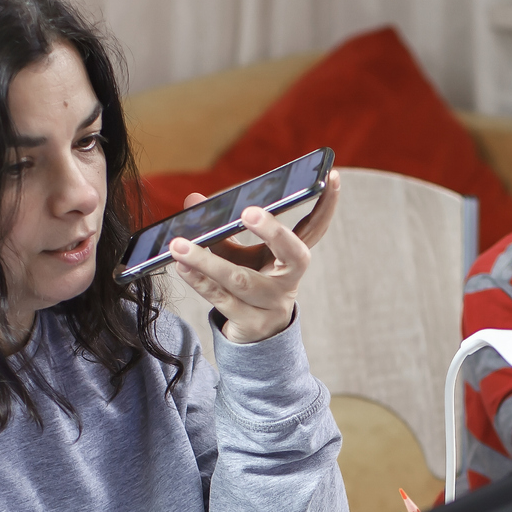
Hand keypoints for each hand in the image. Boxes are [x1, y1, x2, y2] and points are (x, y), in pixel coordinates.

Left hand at [170, 171, 340, 344]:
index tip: (332, 176)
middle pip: (292, 254)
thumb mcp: (239, 254)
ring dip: (207, 261)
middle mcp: (289, 280)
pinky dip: (199, 281)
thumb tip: (193, 201)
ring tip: (179, 245)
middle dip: (272, 231)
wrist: (255, 335)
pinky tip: (181, 266)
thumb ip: (220, 229)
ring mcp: (273, 305)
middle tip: (247, 211)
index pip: (316, 227)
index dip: (327, 204)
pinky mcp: (252, 324)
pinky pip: (222, 299)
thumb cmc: (249, 283)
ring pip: (242, 280)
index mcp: (292, 258)